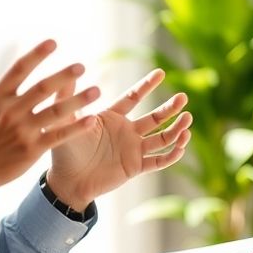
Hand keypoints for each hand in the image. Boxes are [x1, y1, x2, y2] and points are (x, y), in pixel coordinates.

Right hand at [0, 40, 101, 199]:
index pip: (19, 69)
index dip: (36, 55)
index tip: (53, 42)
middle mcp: (10, 111)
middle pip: (41, 89)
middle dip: (63, 76)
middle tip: (82, 67)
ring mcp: (22, 131)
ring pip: (55, 112)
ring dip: (77, 101)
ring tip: (97, 91)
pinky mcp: (31, 149)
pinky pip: (58, 136)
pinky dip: (75, 128)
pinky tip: (92, 120)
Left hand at [45, 68, 191, 210]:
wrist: (67, 181)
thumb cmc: (65, 150)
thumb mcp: (67, 121)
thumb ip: (69, 98)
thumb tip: (69, 71)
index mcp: (112, 118)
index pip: (134, 98)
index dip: (147, 85)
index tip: (161, 72)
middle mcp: (126, 132)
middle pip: (154, 118)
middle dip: (170, 108)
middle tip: (183, 98)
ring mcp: (133, 150)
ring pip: (161, 138)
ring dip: (176, 130)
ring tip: (187, 120)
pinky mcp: (136, 167)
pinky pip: (158, 161)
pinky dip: (171, 155)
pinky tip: (181, 146)